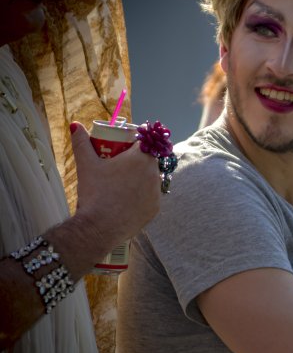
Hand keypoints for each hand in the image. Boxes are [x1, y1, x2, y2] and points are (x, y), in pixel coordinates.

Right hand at [71, 120, 160, 246]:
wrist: (101, 226)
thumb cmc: (95, 192)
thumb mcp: (86, 165)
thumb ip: (81, 142)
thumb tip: (75, 125)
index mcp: (141, 158)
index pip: (143, 142)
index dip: (132, 143)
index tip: (121, 148)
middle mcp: (155, 173)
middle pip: (148, 160)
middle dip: (135, 161)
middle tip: (118, 166)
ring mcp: (157, 192)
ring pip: (150, 179)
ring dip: (140, 178)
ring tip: (121, 184)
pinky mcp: (156, 208)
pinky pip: (150, 197)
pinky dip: (141, 196)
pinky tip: (128, 198)